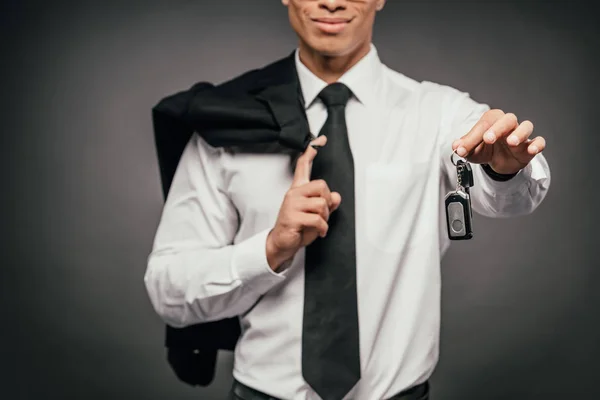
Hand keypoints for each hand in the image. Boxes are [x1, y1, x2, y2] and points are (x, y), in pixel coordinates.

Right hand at [266, 135, 341, 270]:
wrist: (282, 243)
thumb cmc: (298, 228)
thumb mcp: (316, 215)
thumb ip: (327, 204)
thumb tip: (337, 197)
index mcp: (298, 190)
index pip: (303, 166)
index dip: (312, 151)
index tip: (320, 139)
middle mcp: (294, 194)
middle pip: (321, 186)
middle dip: (327, 201)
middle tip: (323, 214)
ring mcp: (292, 205)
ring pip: (321, 204)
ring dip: (325, 218)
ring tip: (319, 225)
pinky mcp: (292, 217)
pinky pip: (317, 219)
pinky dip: (322, 228)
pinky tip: (318, 232)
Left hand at [452, 109, 546, 174]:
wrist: (499, 162)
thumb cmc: (486, 150)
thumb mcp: (472, 150)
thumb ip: (464, 147)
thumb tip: (455, 146)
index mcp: (492, 121)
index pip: (484, 124)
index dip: (472, 137)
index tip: (462, 149)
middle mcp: (508, 125)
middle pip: (507, 119)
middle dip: (498, 128)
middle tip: (488, 139)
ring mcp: (521, 135)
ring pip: (526, 126)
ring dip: (519, 133)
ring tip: (512, 142)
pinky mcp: (529, 146)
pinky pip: (539, 141)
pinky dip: (537, 144)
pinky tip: (531, 150)